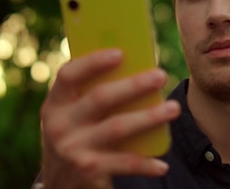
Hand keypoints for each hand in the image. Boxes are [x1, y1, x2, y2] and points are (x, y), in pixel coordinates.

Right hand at [39, 49, 180, 188]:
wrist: (60, 183)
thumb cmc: (77, 135)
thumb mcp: (73, 115)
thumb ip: (91, 94)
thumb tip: (137, 66)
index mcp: (55, 104)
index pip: (68, 75)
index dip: (93, 62)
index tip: (121, 53)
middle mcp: (60, 125)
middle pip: (100, 98)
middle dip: (134, 85)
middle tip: (161, 75)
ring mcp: (73, 149)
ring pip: (117, 127)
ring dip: (149, 117)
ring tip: (174, 108)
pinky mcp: (89, 170)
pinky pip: (125, 163)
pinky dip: (146, 164)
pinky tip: (163, 163)